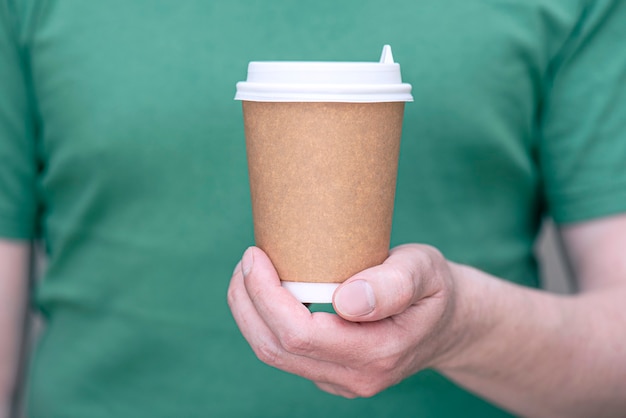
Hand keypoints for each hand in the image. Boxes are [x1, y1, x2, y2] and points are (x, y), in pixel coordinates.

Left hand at [227, 244, 467, 397]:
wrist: (446, 324)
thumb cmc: (433, 289)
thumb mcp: (425, 272)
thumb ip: (394, 285)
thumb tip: (345, 302)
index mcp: (377, 353)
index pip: (300, 334)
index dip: (266, 296)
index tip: (255, 256)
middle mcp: (355, 377)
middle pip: (276, 348)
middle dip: (247, 302)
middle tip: (246, 259)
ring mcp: (341, 380)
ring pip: (274, 355)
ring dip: (249, 313)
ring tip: (247, 273)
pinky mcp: (330, 374)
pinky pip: (284, 354)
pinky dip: (264, 322)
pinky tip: (266, 292)